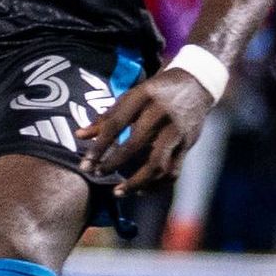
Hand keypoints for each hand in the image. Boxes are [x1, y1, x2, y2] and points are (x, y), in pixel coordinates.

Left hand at [77, 68, 212, 186]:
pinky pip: (173, 171)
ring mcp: (177, 131)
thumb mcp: (131, 96)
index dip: (99, 145)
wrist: (196, 84)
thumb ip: (107, 117)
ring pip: (158, 164)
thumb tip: (79, 135)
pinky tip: (141, 191)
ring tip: (118, 191)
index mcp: (143, 98)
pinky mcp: (188, 145)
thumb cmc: (155, 92)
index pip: (116, 123)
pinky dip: (157, 185)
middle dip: (114, 163)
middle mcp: (161, 114)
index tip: (86, 163)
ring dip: (137, 182)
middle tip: (97, 175)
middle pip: (136, 144)